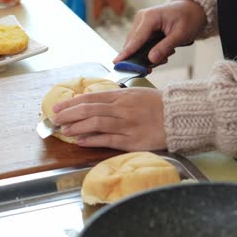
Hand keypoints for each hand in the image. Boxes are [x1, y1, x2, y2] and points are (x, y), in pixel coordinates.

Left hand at [52, 88, 166, 150]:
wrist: (181, 116)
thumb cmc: (157, 105)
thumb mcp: (135, 95)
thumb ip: (114, 98)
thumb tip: (92, 102)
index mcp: (122, 96)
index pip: (91, 98)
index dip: (71, 102)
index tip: (58, 106)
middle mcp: (122, 108)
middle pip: (89, 110)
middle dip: (69, 114)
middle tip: (55, 118)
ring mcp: (127, 124)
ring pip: (96, 124)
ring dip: (77, 127)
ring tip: (64, 130)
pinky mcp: (133, 141)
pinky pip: (109, 140)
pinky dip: (93, 140)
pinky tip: (80, 141)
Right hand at [114, 0, 206, 65]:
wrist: (192, 10)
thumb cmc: (189, 18)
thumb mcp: (181, 34)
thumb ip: (165, 47)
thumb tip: (151, 60)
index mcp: (150, 17)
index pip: (136, 39)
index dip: (127, 52)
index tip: (117, 63)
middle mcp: (141, 19)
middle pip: (133, 44)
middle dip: (142, 58)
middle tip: (153, 66)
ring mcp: (140, 23)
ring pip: (136, 46)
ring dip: (147, 55)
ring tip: (165, 55)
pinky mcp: (142, 29)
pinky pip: (140, 44)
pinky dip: (148, 51)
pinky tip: (161, 52)